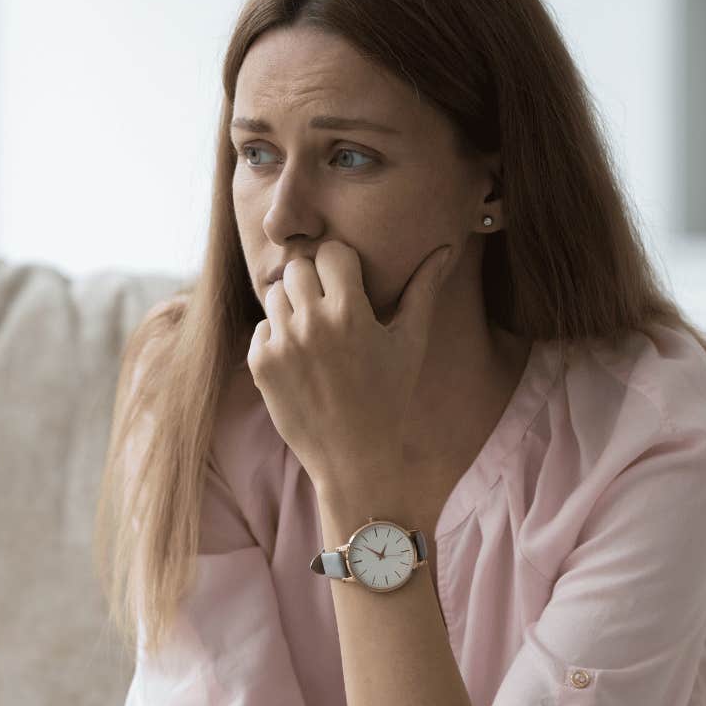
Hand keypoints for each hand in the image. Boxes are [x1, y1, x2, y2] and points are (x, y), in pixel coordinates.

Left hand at [246, 239, 455, 485]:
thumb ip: (423, 290)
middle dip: (314, 281)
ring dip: (293, 306)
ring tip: (315, 333)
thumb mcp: (410, 343)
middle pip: (298, 267)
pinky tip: (301, 361)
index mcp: (350, 312)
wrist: (353, 457)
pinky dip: (277, 338)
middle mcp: (311, 323)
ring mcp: (282, 344)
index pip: (332, 251)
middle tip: (329, 306)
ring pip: (275, 294)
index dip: (342, 264)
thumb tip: (444, 248)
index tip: (349, 284)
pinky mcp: (260, 364)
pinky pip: (262, 327)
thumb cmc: (389, 397)